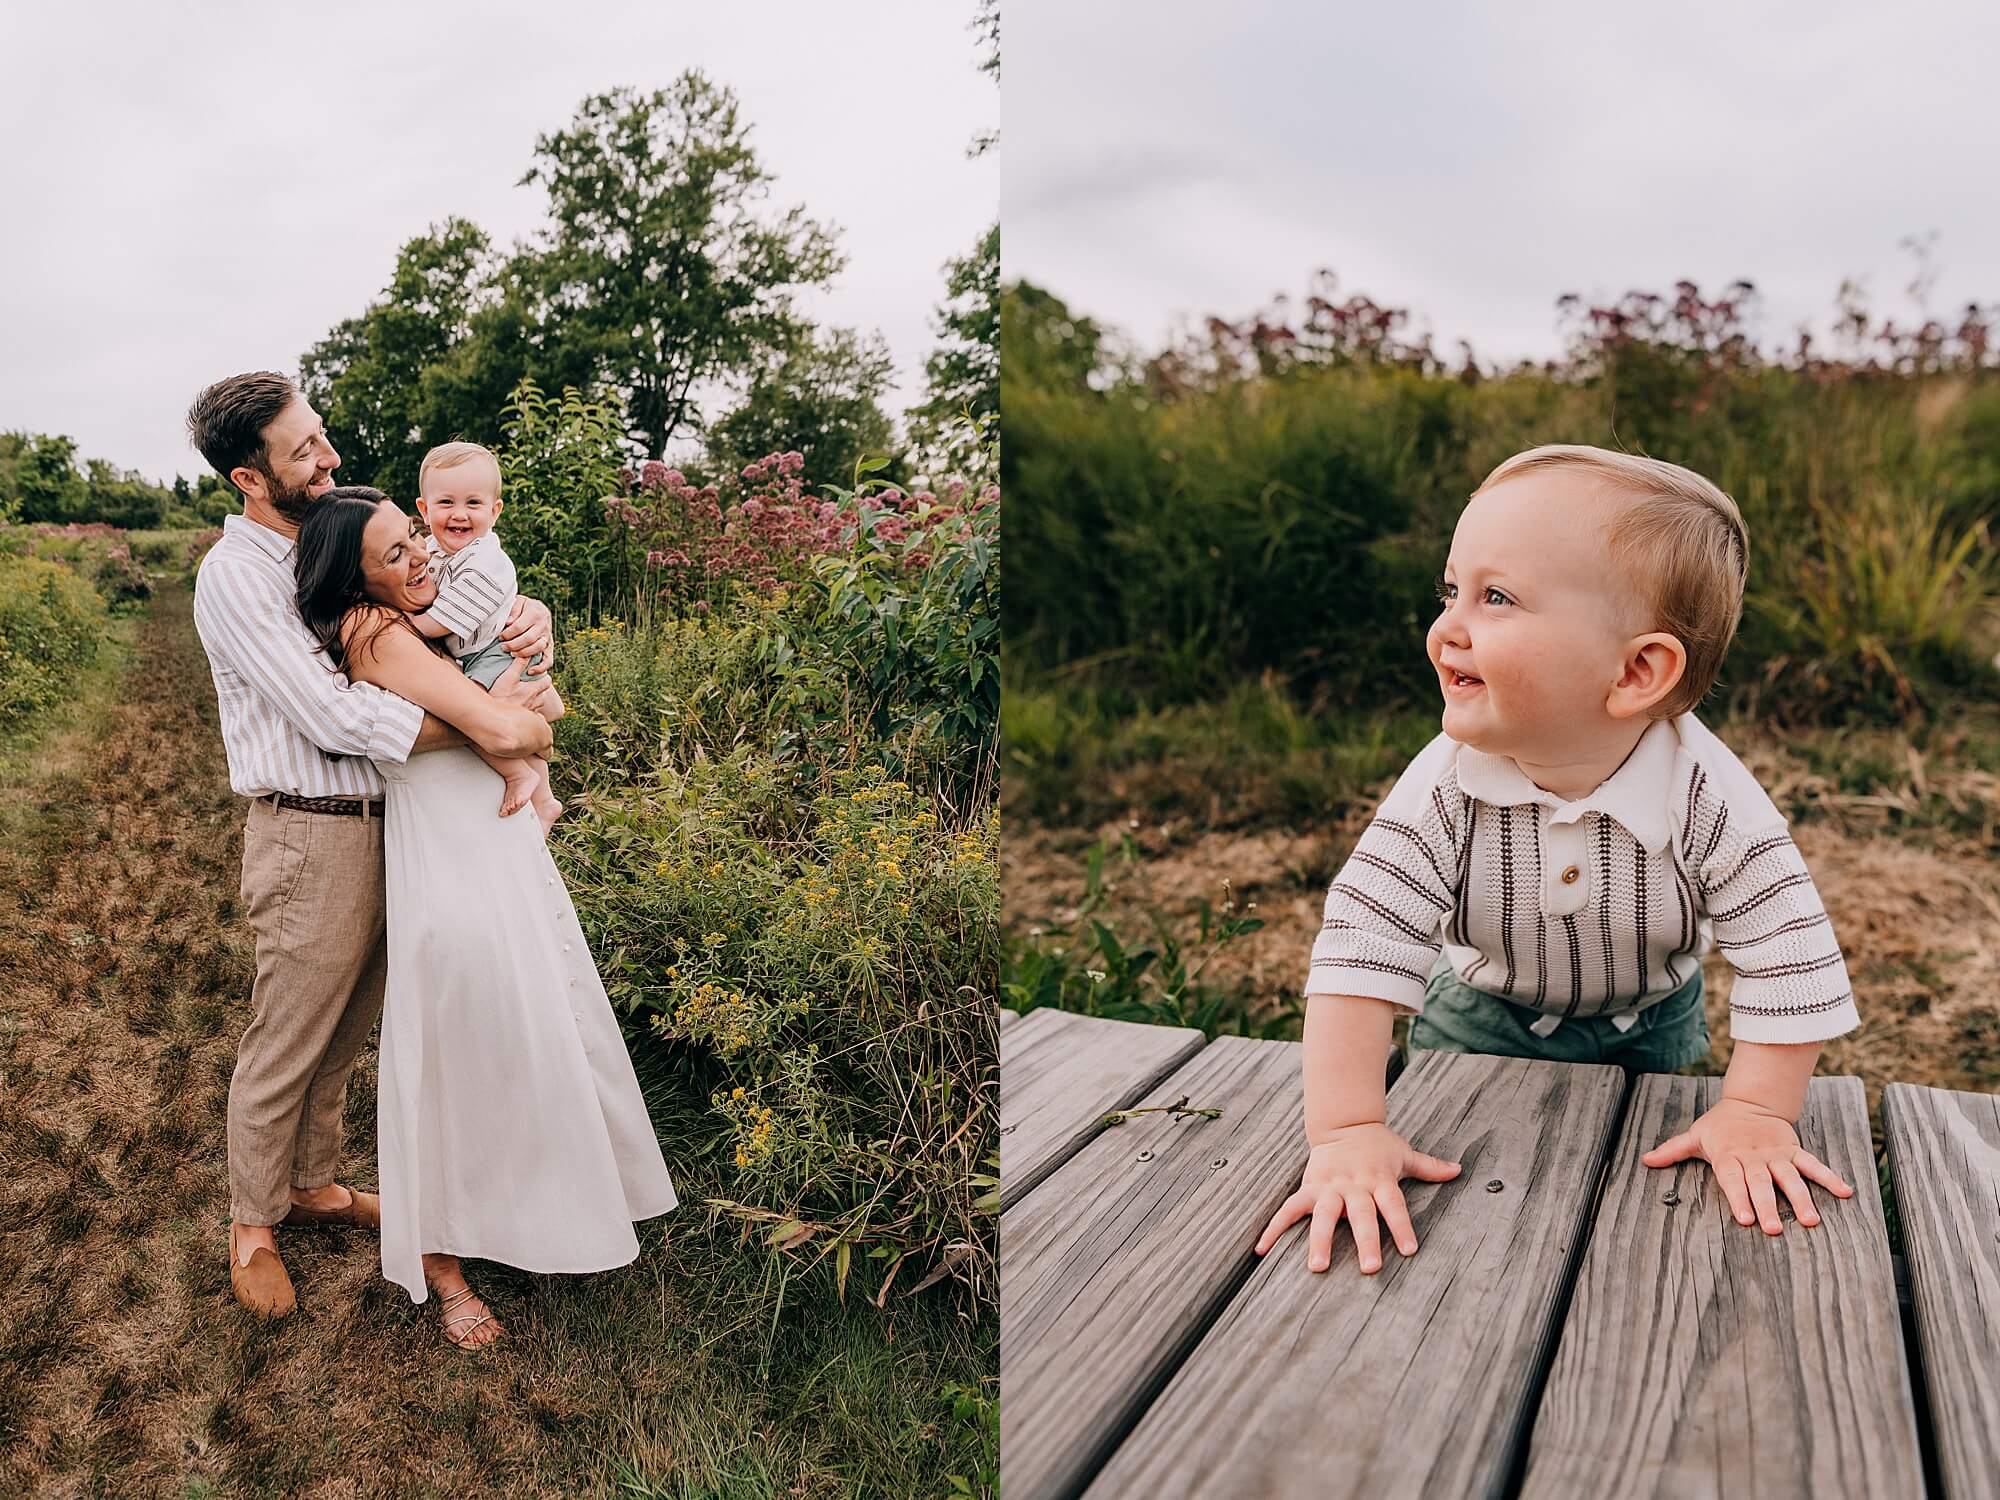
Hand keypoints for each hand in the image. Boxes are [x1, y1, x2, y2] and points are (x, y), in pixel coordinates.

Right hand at [489, 651, 550, 714]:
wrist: (492, 717)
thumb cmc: (499, 695)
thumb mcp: (508, 677)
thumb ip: (519, 664)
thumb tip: (525, 653)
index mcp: (533, 690)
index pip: (547, 680)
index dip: (543, 677)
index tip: (534, 675)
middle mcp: (536, 702)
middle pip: (544, 693)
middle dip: (538, 689)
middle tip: (528, 686)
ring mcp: (532, 712)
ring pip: (538, 704)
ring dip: (534, 700)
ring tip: (523, 697)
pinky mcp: (526, 721)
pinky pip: (533, 716)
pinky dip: (529, 712)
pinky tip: (520, 708)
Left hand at [499, 595, 553, 669]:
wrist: (539, 609)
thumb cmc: (524, 607)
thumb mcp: (518, 601)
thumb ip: (513, 609)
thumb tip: (508, 623)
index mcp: (535, 612)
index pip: (519, 626)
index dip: (507, 634)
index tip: (500, 636)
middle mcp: (544, 625)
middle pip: (528, 638)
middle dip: (513, 645)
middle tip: (503, 647)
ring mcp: (548, 636)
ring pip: (538, 648)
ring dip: (523, 654)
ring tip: (512, 654)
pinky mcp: (550, 646)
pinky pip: (549, 659)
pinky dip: (541, 668)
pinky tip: (530, 672)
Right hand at [1254, 1123, 1461, 1273]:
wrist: (1343, 1122)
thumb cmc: (1377, 1145)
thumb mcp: (1404, 1153)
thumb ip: (1429, 1166)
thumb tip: (1459, 1170)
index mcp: (1379, 1178)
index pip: (1393, 1205)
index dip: (1401, 1226)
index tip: (1409, 1251)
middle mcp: (1354, 1185)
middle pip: (1361, 1215)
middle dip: (1366, 1241)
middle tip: (1370, 1269)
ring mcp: (1329, 1187)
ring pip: (1324, 1215)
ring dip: (1320, 1240)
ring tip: (1317, 1267)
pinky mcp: (1309, 1188)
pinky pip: (1289, 1209)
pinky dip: (1274, 1229)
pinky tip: (1262, 1250)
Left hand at [1641, 1096, 1852, 1233]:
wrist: (1750, 1102)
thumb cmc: (1719, 1127)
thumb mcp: (1694, 1136)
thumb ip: (1672, 1151)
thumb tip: (1645, 1160)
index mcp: (1729, 1156)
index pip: (1733, 1179)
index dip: (1738, 1198)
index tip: (1744, 1218)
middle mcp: (1754, 1157)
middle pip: (1761, 1184)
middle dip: (1768, 1206)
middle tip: (1775, 1229)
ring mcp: (1777, 1154)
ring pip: (1790, 1178)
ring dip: (1802, 1198)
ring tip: (1811, 1221)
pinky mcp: (1794, 1151)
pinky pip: (1814, 1165)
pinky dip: (1830, 1177)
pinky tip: (1846, 1193)